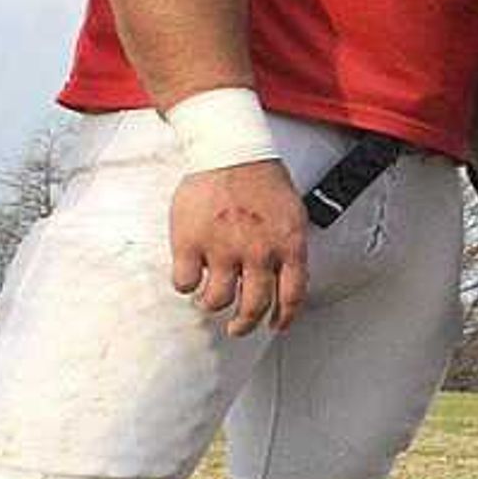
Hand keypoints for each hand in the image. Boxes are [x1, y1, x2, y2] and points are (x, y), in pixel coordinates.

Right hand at [172, 160, 310, 335]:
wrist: (230, 150)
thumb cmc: (261, 178)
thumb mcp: (292, 214)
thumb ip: (289, 247)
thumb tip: (287, 277)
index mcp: (288, 245)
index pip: (291, 296)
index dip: (283, 318)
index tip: (275, 326)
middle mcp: (258, 252)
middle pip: (253, 306)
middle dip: (243, 324)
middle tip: (236, 327)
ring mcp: (223, 249)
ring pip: (217, 299)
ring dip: (212, 305)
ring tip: (208, 300)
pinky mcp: (191, 242)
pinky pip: (185, 282)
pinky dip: (185, 285)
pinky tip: (188, 277)